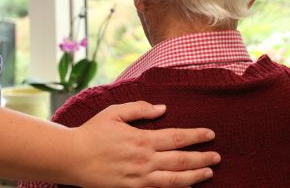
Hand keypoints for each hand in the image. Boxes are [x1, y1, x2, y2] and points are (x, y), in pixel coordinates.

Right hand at [68, 101, 219, 187]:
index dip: (196, 136)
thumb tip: (162, 108)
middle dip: (202, 158)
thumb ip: (139, 109)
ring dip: (194, 176)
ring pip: (175, 179)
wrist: (72, 157)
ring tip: (209, 173)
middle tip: (217, 157)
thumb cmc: (92, 132)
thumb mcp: (114, 112)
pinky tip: (186, 187)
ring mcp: (140, 177)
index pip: (177, 137)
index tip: (210, 134)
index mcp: (142, 139)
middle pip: (181, 160)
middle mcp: (145, 160)